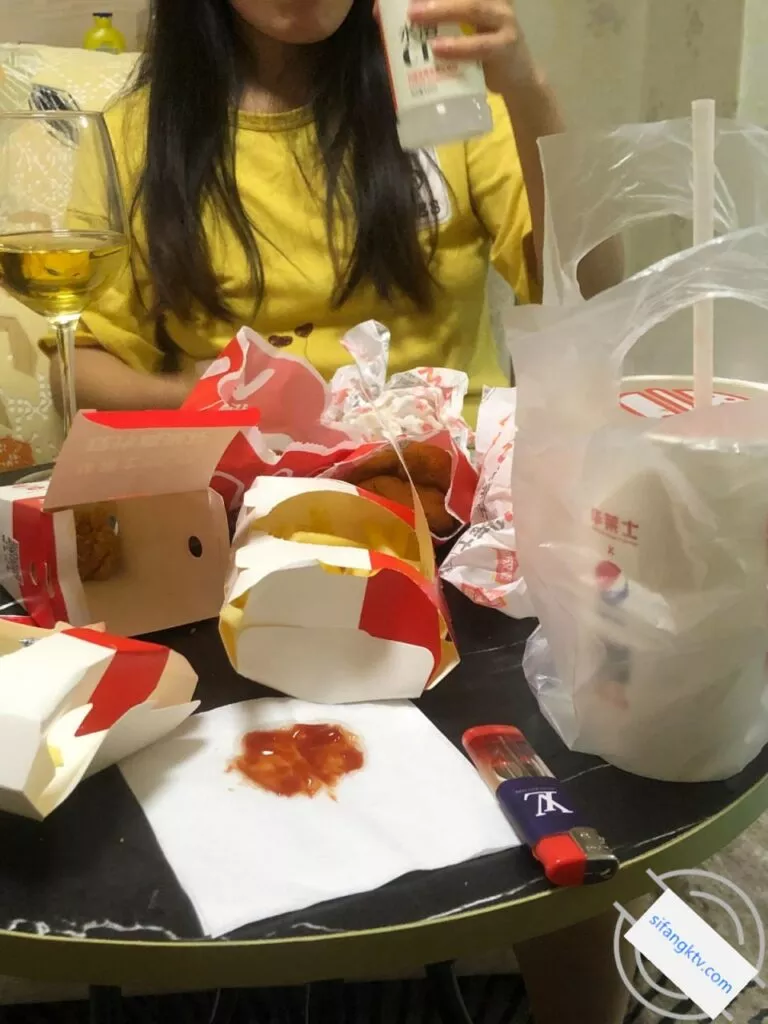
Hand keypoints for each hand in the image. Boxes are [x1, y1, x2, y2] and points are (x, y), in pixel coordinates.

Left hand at [407, 0, 536, 94]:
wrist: (518, 78)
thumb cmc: (484, 51)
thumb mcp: (465, 29)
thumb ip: (444, 20)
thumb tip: (400, 16)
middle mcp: (496, 0)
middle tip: (410, 5)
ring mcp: (504, 20)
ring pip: (473, 9)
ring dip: (443, 12)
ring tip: (416, 19)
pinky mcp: (505, 46)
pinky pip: (480, 45)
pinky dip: (458, 48)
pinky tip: (439, 49)